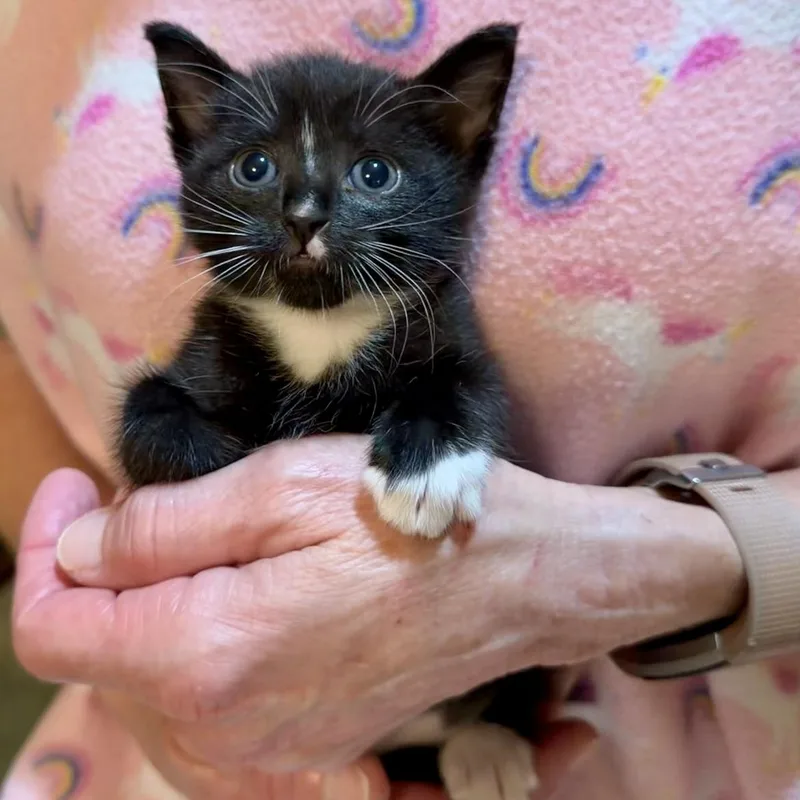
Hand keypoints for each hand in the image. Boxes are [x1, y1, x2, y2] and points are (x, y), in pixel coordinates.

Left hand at [13, 436, 740, 797]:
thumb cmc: (412, 516)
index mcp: (210, 653)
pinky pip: (198, 719)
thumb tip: (78, 547)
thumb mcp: (284, 486)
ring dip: (139, 618)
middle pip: (96, 661)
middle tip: (132, 503)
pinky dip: (182, 660)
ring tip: (182, 550)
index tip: (73, 487)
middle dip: (94, 577)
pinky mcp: (301, 751)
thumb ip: (162, 525)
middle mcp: (226, 727)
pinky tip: (218, 609)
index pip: (55, 627)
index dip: (41, 548)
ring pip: (143, 693)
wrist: (523, 580)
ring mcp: (266, 752)